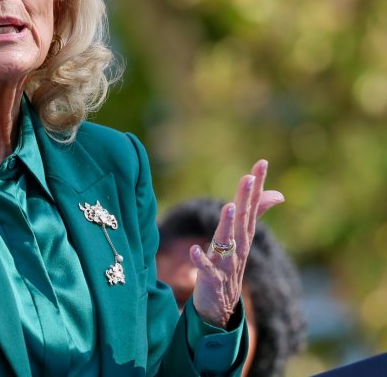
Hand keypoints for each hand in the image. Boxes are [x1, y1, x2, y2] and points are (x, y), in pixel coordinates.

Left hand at [190, 160, 283, 326]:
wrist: (220, 308)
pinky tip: (194, 249)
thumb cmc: (229, 268)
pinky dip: (201, 260)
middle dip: (246, 199)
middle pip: (242, 221)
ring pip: (227, 243)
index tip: (262, 163)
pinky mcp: (211, 280)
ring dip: (227, 225)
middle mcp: (238, 249)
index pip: (252, 207)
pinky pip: (206, 269)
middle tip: (249, 177)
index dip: (257, 186)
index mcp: (243, 237)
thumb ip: (255, 214)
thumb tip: (277, 194)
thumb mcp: (242, 240)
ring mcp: (226, 265)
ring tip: (228, 206)